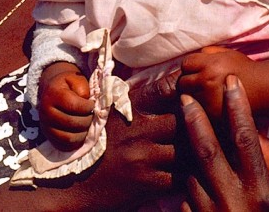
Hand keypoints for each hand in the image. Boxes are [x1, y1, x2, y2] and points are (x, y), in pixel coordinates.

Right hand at [38, 62, 93, 150]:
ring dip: (83, 133)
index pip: (74, 106)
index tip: (92, 104)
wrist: (52, 90)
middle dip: (87, 120)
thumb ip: (83, 88)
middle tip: (91, 115)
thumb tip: (87, 102)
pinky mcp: (48, 137)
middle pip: (72, 123)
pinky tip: (80, 132)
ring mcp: (45, 126)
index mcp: (53, 94)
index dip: (87, 107)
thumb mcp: (75, 78)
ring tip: (86, 124)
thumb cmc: (68, 85)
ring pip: (68, 138)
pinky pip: (63, 146)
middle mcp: (46, 112)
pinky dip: (75, 143)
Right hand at [87, 71, 180, 208]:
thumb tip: (166, 84)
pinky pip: (177, 177)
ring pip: (183, 150)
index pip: (164, 88)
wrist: (74, 184)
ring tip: (188, 153)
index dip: (181, 85)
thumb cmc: (97, 145)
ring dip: (186, 153)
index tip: (189, 88)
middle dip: (188, 124)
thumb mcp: (112, 115)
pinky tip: (178, 175)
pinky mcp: (147, 182)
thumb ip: (136, 102)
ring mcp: (143, 156)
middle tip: (194, 128)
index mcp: (129, 108)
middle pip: (181, 119)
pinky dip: (180, 177)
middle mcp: (137, 129)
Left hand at [179, 46, 256, 119]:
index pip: (185, 64)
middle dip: (187, 81)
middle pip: (182, 82)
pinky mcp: (212, 116)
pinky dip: (197, 108)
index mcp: (209, 65)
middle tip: (198, 82)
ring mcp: (208, 101)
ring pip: (185, 98)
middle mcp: (206, 82)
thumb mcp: (225, 53)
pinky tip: (206, 104)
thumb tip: (188, 61)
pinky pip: (195, 111)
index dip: (190, 66)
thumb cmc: (242, 68)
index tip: (197, 68)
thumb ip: (206, 53)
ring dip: (191, 96)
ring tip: (203, 93)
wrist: (263, 90)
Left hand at [180, 75, 268, 211]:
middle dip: (194, 118)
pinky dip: (187, 180)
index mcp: (260, 190)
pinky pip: (185, 196)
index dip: (238, 105)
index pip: (246, 137)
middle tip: (184, 95)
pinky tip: (188, 171)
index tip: (232, 82)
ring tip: (186, 132)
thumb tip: (254, 129)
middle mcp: (233, 201)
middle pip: (206, 149)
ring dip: (189, 151)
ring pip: (192, 171)